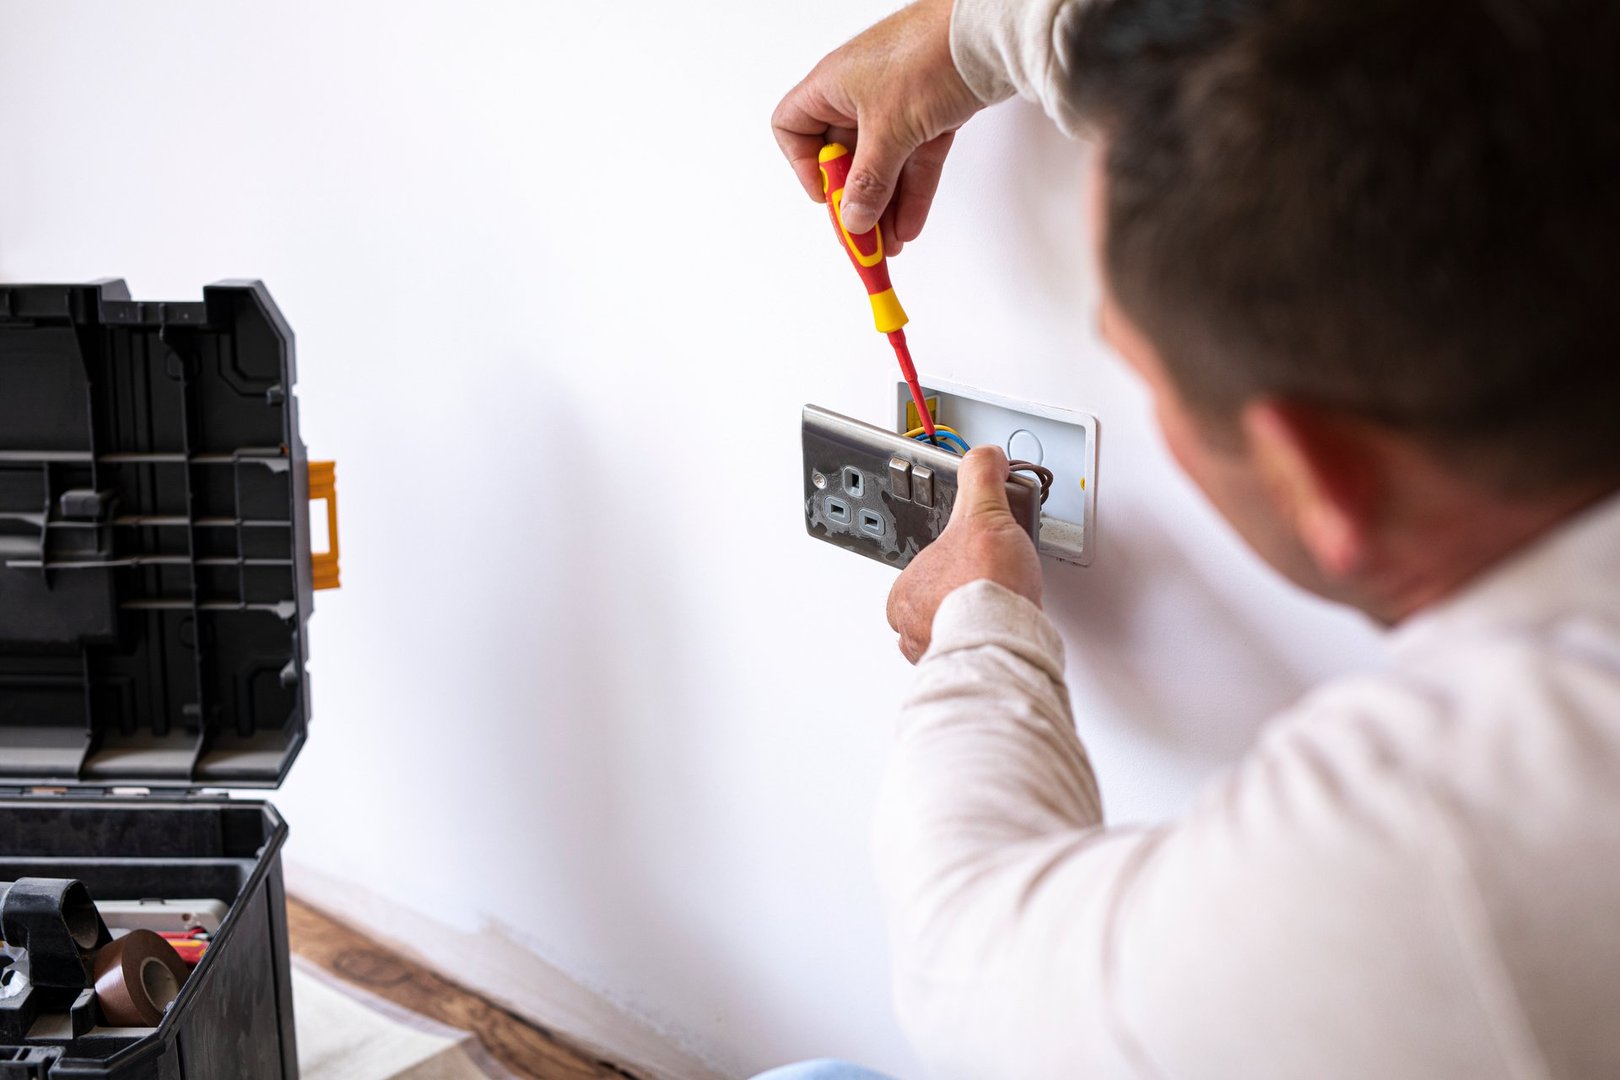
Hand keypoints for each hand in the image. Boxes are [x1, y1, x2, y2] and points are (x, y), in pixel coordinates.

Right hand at [772, 0, 983, 252]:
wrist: (991, 32)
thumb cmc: (930, 54)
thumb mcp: (889, 128)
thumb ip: (869, 179)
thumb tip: (853, 218)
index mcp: (831, 85)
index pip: (794, 127)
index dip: (804, 166)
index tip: (827, 197)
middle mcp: (858, 93)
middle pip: (843, 158)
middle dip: (854, 202)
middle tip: (862, 239)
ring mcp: (896, 103)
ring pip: (882, 165)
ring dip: (884, 207)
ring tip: (890, 245)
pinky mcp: (930, 112)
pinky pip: (913, 161)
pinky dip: (911, 192)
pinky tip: (910, 225)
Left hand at [887, 447, 1043, 662]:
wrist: (1005, 636)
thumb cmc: (986, 585)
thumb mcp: (984, 512)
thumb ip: (981, 478)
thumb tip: (985, 458)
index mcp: (905, 591)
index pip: (922, 571)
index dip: (952, 561)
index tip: (972, 559)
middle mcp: (912, 626)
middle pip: (937, 602)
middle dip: (963, 592)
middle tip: (992, 580)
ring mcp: (935, 651)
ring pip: (951, 630)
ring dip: (974, 620)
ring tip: (1001, 605)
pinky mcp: (964, 668)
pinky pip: (971, 653)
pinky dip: (986, 642)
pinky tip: (1005, 628)